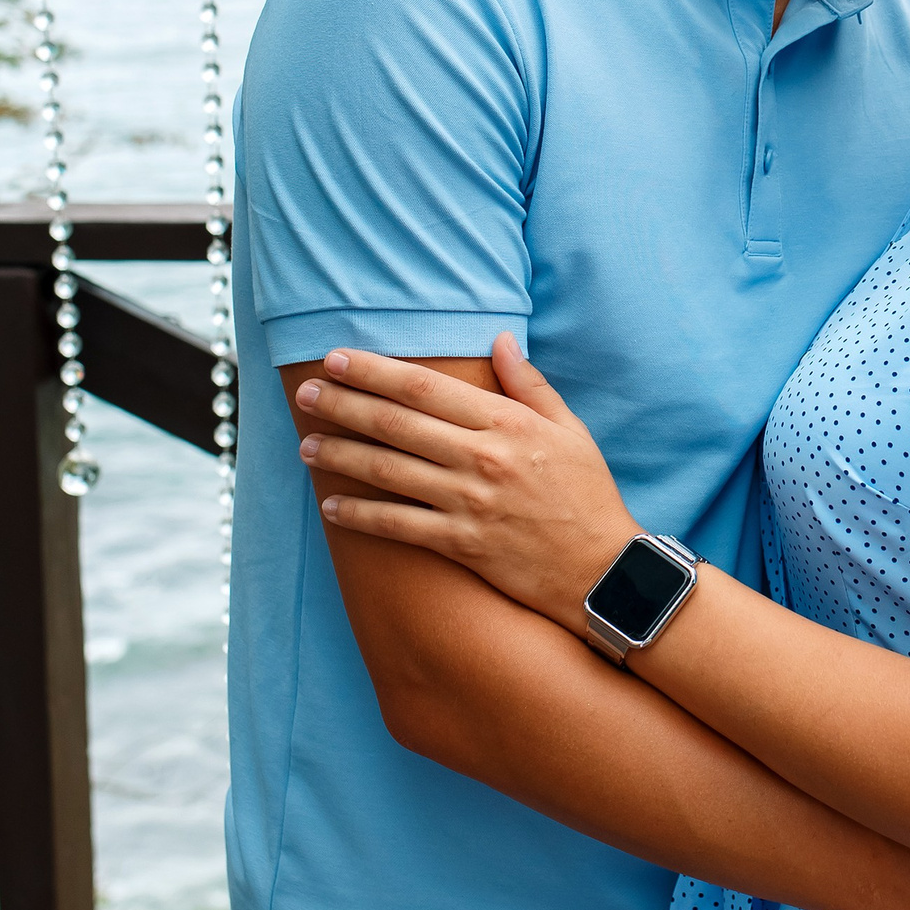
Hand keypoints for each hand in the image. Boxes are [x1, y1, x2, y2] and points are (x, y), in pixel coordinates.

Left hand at [294, 337, 633, 629]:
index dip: (374, 371)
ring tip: (306, 444)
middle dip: (343, 404)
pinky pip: (398, 526)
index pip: (424, 387)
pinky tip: (331, 505)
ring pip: (388, 471)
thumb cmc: (588, 494)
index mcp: (506, 423)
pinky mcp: (461, 545)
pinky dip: (360, 515)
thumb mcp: (570, 430)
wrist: (603, 570)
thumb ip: (530, 384)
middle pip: (396, 424)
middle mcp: (482, 458)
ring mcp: (468, 503)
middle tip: (306, 392)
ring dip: (340, 455)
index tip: (336, 359)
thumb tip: (500, 339)